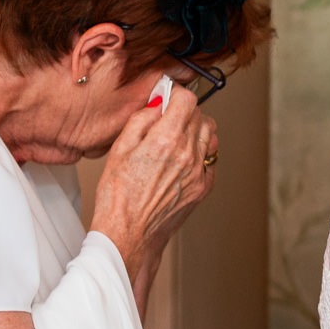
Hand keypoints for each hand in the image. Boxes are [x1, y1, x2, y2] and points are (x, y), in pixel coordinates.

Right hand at [90, 85, 217, 281]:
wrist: (130, 233)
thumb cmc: (118, 195)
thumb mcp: (120, 149)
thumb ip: (142, 120)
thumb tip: (158, 103)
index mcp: (167, 140)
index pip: (186, 100)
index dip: (175, 96)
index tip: (166, 99)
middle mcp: (189, 154)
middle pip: (200, 115)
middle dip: (184, 112)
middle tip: (166, 119)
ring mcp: (200, 171)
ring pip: (210, 135)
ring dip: (196, 130)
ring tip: (174, 139)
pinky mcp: (204, 186)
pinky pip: (211, 158)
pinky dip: (200, 152)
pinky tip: (181, 160)